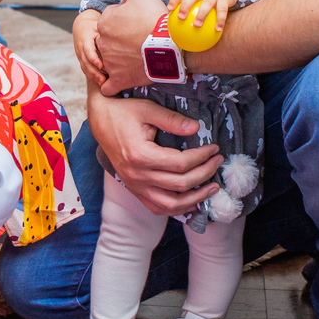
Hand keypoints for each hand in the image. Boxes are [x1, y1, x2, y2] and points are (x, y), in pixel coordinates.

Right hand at [73, 9, 107, 86]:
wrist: (80, 27)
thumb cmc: (94, 27)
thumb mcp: (99, 27)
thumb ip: (106, 34)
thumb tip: (120, 39)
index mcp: (85, 40)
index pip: (88, 51)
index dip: (94, 59)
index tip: (101, 66)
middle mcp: (80, 48)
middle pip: (86, 62)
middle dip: (94, 72)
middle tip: (104, 80)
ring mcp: (79, 55)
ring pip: (84, 68)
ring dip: (93, 76)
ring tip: (103, 83)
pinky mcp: (81, 59)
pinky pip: (85, 69)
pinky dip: (92, 76)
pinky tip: (100, 81)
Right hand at [88, 89, 222, 216]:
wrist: (99, 121)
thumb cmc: (123, 112)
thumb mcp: (147, 109)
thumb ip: (172, 120)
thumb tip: (196, 128)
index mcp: (141, 155)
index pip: (181, 163)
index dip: (202, 157)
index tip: (214, 148)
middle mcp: (137, 175)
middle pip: (180, 184)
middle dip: (205, 173)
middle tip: (218, 161)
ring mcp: (134, 186)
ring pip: (170, 204)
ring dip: (195, 199)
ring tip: (213, 187)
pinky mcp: (134, 189)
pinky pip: (157, 208)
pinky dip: (176, 209)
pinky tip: (192, 202)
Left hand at [95, 0, 167, 93]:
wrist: (170, 44)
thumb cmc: (155, 18)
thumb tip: (122, 3)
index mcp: (105, 23)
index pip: (110, 21)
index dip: (123, 21)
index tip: (136, 25)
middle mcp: (102, 43)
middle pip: (107, 41)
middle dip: (118, 41)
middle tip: (135, 42)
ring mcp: (109, 63)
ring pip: (108, 62)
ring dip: (117, 61)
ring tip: (134, 60)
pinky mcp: (119, 80)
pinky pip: (108, 87)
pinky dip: (111, 85)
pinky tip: (119, 81)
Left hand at [168, 0, 247, 33]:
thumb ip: (190, 1)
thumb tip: (178, 21)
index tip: (170, 9)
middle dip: (185, 5)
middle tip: (180, 17)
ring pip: (207, 3)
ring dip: (202, 14)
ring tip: (197, 25)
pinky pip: (223, 10)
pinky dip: (220, 20)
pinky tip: (218, 30)